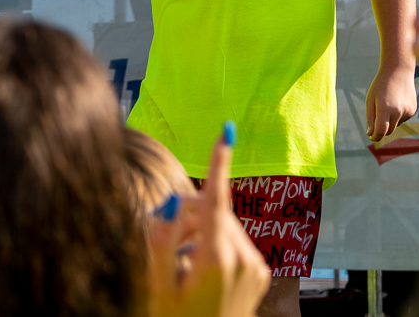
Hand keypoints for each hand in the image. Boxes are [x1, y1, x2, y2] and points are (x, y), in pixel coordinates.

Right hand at [147, 125, 269, 316]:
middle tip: (164, 235)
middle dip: (190, 214)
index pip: (216, 200)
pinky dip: (217, 244)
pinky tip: (198, 268)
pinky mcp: (260, 273)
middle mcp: (243, 259)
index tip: (227, 132)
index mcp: (216, 259)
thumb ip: (162, 241)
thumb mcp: (158, 285)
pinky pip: (236, 243)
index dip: (219, 163)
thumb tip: (173, 203)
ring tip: (180, 260)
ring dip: (202, 230)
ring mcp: (255, 266)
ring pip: (225, 225)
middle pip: (215, 212)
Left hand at [365, 63, 416, 141]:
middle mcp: (398, 111)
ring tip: (388, 104)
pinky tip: (396, 102)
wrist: (399, 70)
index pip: (381, 131)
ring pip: (396, 125)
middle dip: (382, 129)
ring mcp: (407, 111)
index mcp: (385, 108)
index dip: (375, 136)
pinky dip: (397, 115)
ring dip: (390, 120)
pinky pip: (402, 119)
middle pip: (389, 131)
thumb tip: (370, 134)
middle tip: (376, 122)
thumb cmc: (381, 84)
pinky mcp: (412, 110)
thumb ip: (370, 118)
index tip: (371, 136)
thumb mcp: (370, 99)